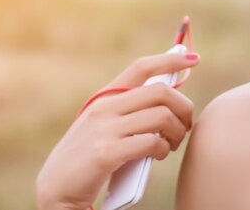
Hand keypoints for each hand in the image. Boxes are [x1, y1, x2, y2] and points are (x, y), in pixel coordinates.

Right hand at [36, 51, 199, 209]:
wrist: (56, 190)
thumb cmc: (89, 158)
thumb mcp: (105, 126)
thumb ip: (129, 110)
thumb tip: (170, 95)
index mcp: (104, 97)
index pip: (141, 67)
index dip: (170, 60)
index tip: (193, 59)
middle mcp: (104, 107)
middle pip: (161, 91)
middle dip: (183, 107)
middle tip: (185, 124)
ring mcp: (104, 130)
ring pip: (162, 116)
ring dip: (176, 132)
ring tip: (172, 143)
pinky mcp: (107, 153)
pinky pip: (152, 142)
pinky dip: (163, 149)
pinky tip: (159, 155)